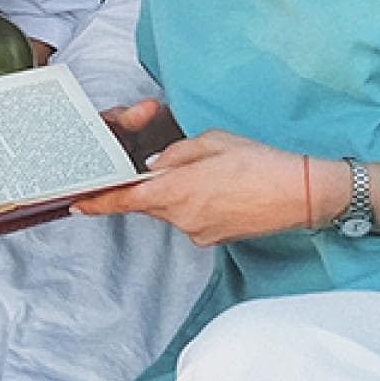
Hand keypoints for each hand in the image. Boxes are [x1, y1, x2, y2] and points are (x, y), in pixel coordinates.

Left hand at [73, 128, 312, 245]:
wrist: (302, 194)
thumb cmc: (258, 162)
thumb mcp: (211, 142)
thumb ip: (175, 154)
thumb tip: (154, 167)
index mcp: (176, 191)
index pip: (125, 200)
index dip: (98, 202)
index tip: (76, 204)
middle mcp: (181, 218)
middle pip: (150, 204)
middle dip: (151, 186)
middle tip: (168, 166)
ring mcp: (198, 232)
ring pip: (173, 210)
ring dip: (179, 193)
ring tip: (213, 174)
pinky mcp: (214, 238)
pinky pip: (193, 219)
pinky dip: (198, 203)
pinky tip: (222, 189)